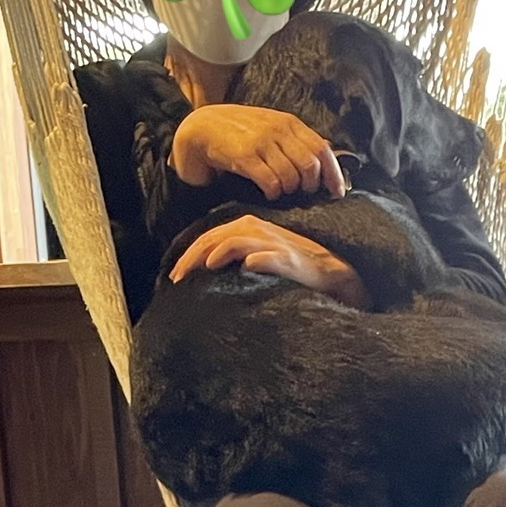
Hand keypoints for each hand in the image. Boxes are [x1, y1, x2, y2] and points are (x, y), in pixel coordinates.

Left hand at [171, 215, 368, 306]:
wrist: (329, 270)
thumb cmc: (291, 265)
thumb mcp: (258, 252)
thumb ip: (235, 253)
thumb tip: (206, 265)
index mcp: (247, 227)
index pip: (210, 236)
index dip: (189, 254)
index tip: (176, 276)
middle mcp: (257, 230)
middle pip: (216, 237)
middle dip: (194, 257)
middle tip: (178, 279)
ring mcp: (273, 243)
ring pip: (237, 241)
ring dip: (219, 253)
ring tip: (204, 268)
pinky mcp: (289, 259)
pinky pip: (270, 256)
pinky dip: (259, 259)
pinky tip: (247, 266)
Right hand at [172, 104, 345, 200]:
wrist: (203, 127)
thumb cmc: (241, 132)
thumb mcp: (272, 127)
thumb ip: (296, 140)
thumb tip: (326, 155)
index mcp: (289, 123)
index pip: (322, 149)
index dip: (334, 174)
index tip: (337, 192)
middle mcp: (278, 130)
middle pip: (310, 166)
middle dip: (310, 185)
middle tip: (303, 192)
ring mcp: (261, 142)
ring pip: (291, 177)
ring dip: (289, 190)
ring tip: (281, 190)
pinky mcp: (245, 157)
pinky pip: (271, 182)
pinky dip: (273, 192)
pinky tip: (268, 191)